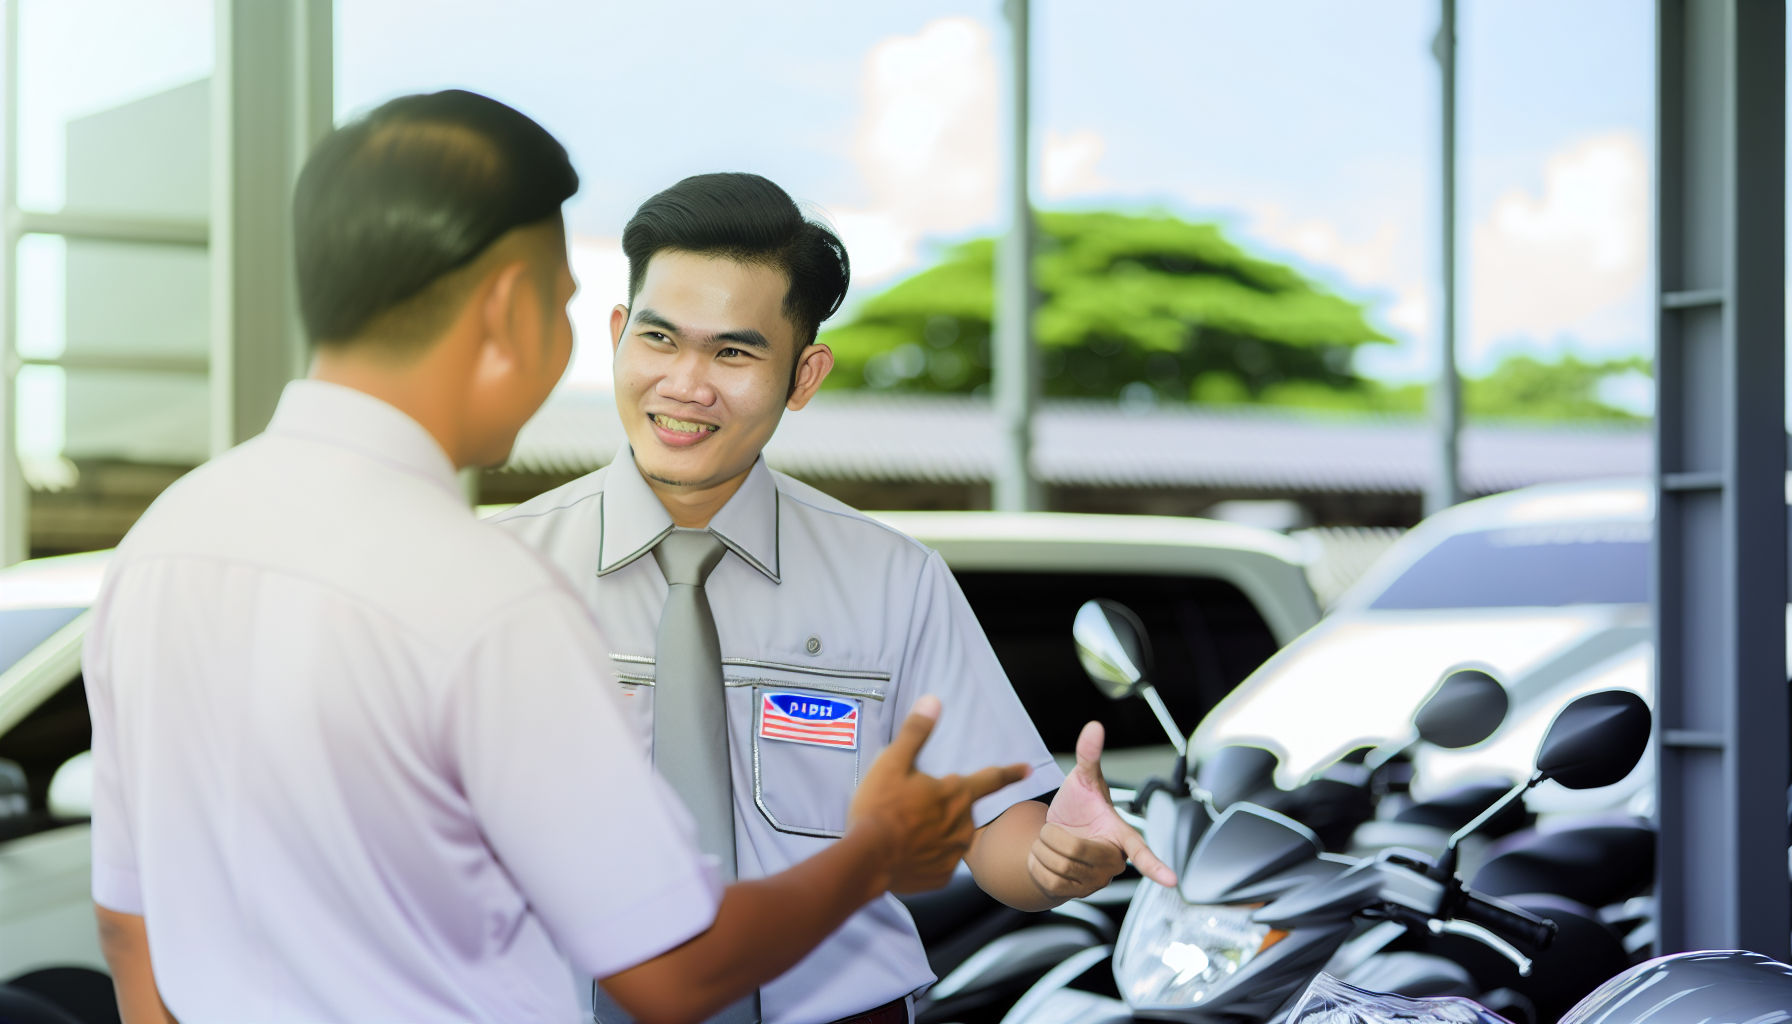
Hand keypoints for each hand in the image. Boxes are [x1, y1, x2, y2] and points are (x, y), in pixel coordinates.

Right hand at [849, 695, 1031, 893]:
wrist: (867, 860)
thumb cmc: (880, 808)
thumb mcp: (893, 763)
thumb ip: (916, 733)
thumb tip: (933, 702)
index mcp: (956, 794)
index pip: (991, 779)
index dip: (1010, 773)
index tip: (1028, 770)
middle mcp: (963, 825)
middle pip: (959, 810)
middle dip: (941, 808)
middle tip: (909, 809)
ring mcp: (953, 854)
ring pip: (949, 837)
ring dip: (933, 833)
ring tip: (902, 832)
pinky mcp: (941, 877)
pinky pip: (937, 862)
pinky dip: (924, 857)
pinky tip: (904, 853)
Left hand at [1030, 721, 1177, 897]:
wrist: (1053, 835)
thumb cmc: (1078, 807)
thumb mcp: (1082, 779)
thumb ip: (1089, 755)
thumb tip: (1095, 727)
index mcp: (1120, 835)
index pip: (1140, 851)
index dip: (1156, 865)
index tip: (1172, 881)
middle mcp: (1112, 862)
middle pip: (1073, 851)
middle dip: (1052, 834)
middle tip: (1056, 829)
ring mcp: (1096, 881)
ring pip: (1058, 866)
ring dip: (1042, 848)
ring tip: (1052, 842)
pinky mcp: (1076, 893)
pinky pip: (1048, 880)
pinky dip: (1036, 864)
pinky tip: (1046, 857)